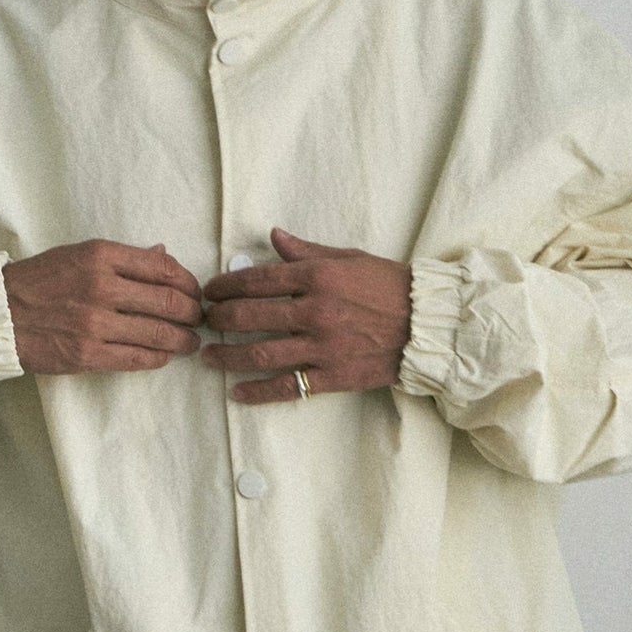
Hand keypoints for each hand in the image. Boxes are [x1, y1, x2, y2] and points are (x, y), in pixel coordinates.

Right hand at [2, 239, 203, 374]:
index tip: (194, 292)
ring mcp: (95, 323)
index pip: (164, 268)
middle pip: (169, 302)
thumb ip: (123, 257)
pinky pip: (138, 358)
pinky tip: (164, 356)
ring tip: (189, 342)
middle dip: (192, 314)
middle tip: (198, 320)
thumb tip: (163, 254)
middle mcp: (101, 286)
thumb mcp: (78, 254)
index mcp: (100, 255)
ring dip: (183, 340)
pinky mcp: (88, 354)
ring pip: (159, 334)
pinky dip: (158, 358)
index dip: (189, 283)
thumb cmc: (39, 282)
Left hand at [200, 228, 412, 401]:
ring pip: (261, 353)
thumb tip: (273, 237)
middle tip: (205, 322)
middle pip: (250, 316)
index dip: (226, 286)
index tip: (210, 291)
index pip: (257, 279)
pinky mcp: (332, 376)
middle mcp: (315, 310)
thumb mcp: (349, 258)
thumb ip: (306, 251)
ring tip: (209, 357)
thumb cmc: (390, 286)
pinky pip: (287, 386)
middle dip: (219, 319)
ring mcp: (322, 346)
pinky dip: (258, 392)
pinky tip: (237, 394)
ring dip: (228, 356)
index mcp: (318, 276)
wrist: (427, 324)